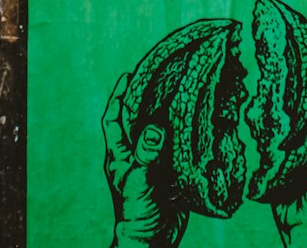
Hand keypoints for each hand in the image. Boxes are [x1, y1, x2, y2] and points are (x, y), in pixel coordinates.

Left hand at [102, 73, 187, 247]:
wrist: (152, 240)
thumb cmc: (137, 214)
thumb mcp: (140, 181)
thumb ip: (146, 154)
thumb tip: (155, 127)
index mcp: (120, 157)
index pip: (114, 120)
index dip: (119, 97)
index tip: (128, 76)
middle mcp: (135, 157)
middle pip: (137, 122)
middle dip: (145, 100)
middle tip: (160, 78)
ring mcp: (151, 165)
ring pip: (157, 134)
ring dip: (166, 117)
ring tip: (179, 94)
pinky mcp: (168, 175)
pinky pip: (174, 150)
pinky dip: (182, 137)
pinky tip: (193, 125)